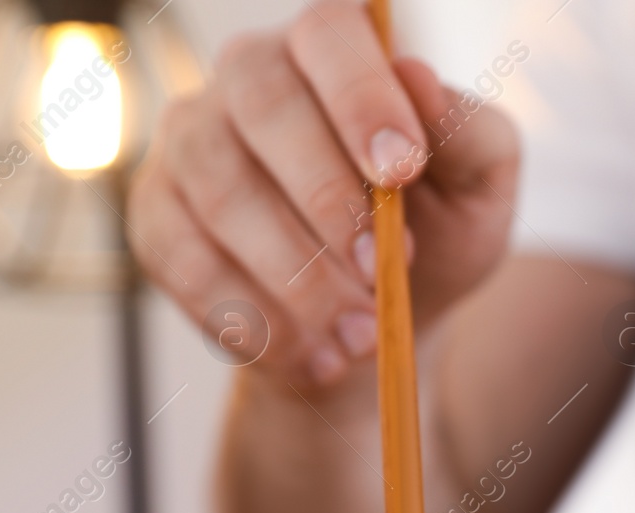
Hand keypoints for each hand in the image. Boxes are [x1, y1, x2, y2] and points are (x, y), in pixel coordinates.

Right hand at [128, 0, 518, 388]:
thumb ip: (469, 135)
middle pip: (262, 103)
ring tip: (357, 337)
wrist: (372, 324)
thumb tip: (419, 81)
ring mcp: (191, 141)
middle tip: (377, 273)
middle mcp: (249, 76)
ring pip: (220, 190)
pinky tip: (310, 356)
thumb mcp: (478, 193)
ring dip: (295, 277)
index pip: (329, 33)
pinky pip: (182, 260)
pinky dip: (252, 318)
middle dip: (325, 198)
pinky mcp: (156, 215)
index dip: (360, 97)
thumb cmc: (431, 236)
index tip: (401, 172)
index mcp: (334, 50)